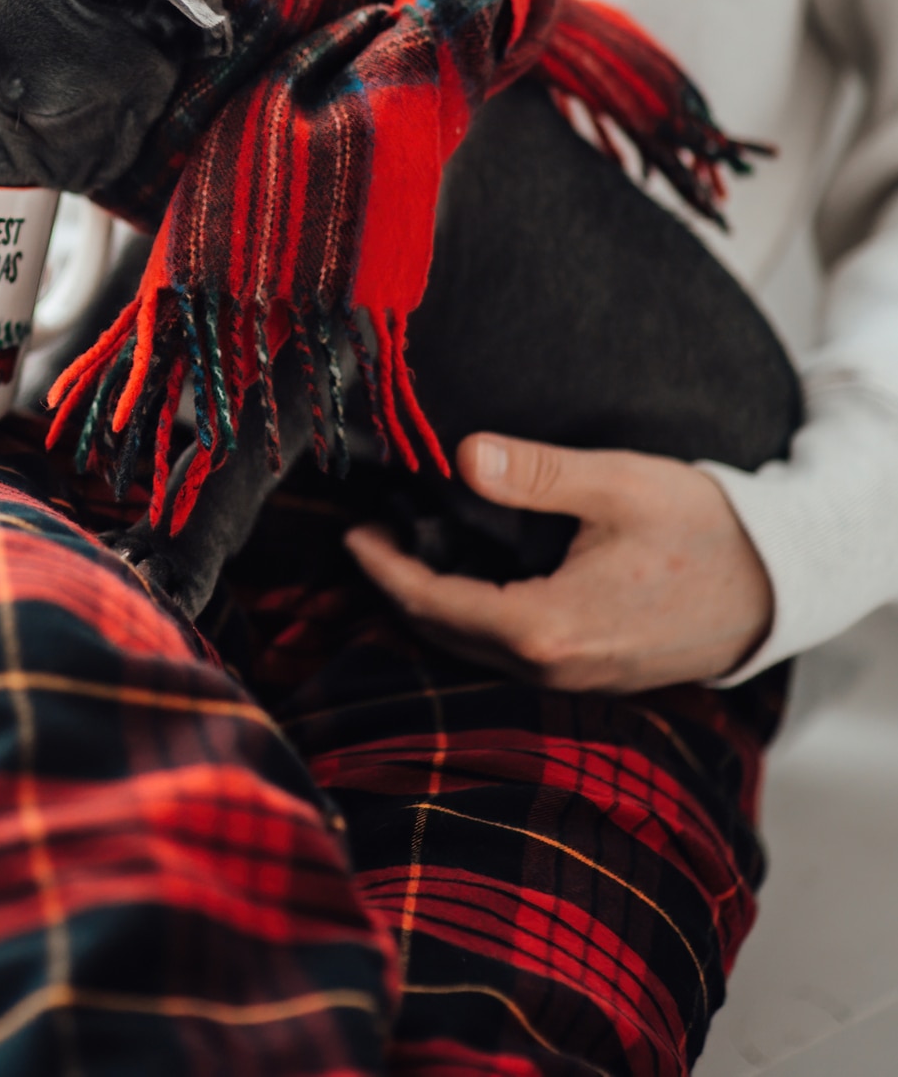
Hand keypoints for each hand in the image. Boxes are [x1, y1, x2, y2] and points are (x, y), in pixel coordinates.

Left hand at [344, 434, 773, 691]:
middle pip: (442, 633)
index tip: (355, 533)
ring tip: (403, 555)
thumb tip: (464, 455)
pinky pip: (505, 656)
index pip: (433, 602)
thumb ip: (538, 472)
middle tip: (370, 536)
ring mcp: (571, 680)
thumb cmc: (706, 530)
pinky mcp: (589, 676)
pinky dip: (470, 621)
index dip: (385, 568)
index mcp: (545, 627)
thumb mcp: (620, 485)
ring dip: (431, 606)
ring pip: (471, 651)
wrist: (781, 585)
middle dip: (397, 586)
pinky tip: (462, 583)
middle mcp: (550, 667)